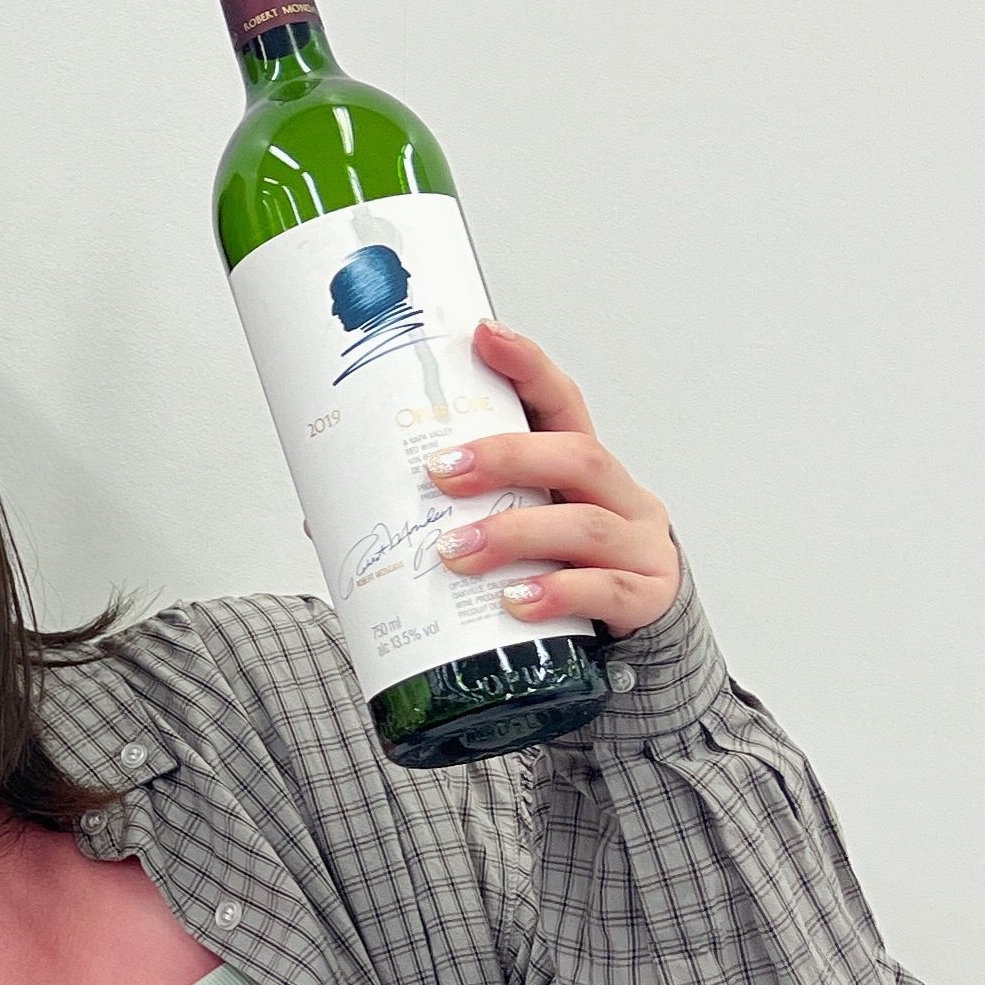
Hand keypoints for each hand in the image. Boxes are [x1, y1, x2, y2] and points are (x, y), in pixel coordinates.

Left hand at [423, 323, 681, 637]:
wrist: (635, 647)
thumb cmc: (564, 575)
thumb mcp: (520, 534)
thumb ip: (459, 517)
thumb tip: (338, 516)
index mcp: (585, 471)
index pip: (562, 403)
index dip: (528, 367)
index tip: (484, 336)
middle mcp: (622, 497)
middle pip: (577, 456)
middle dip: (507, 457)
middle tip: (440, 473)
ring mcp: (641, 547)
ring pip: (585, 526)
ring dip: (514, 535)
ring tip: (454, 553)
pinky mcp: (646, 598)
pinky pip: (604, 591)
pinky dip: (557, 594)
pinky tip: (514, 603)